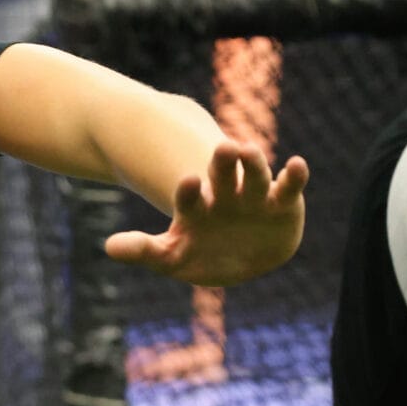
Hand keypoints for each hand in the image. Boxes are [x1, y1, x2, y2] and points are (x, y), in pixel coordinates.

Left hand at [105, 142, 308, 284]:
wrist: (241, 258)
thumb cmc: (201, 254)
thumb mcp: (171, 257)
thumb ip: (143, 250)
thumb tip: (109, 247)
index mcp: (196, 208)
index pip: (189, 196)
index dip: (188, 191)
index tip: (187, 180)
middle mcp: (224, 196)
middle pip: (223, 175)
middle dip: (223, 163)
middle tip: (223, 148)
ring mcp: (253, 197)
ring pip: (254, 175)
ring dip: (253, 163)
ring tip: (250, 151)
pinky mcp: (281, 203)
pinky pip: (288, 187)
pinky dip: (294, 176)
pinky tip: (297, 164)